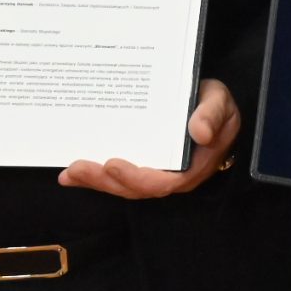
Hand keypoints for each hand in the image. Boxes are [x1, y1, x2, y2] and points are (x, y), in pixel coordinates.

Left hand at [60, 78, 239, 198]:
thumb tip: (201, 132)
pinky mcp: (141, 167)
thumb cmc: (215, 106)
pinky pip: (117, 177)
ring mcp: (155, 173)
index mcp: (193, 166)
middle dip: (105, 181)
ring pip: (123, 185)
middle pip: (136, 187)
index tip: (113, 164)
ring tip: (71, 172)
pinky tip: (71, 174)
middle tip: (79, 167)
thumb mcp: (219, 103)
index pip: (165, 181)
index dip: (137, 177)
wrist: (211, 107)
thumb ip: (211, 115)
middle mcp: (172, 176)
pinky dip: (94, 177)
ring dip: (95, 181)